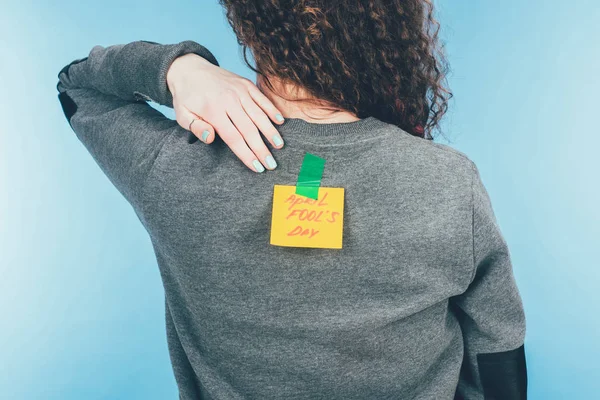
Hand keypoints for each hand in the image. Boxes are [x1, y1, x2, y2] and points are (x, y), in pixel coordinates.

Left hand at [166, 53, 284, 172]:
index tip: (257, 167)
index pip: (233, 137)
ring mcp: (239, 91)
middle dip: (261, 149)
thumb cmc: (187, 97)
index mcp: (212, 110)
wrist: (189, 68)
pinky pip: (262, 98)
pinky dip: (272, 110)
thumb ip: (195, 127)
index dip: (246, 154)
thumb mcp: (182, 115)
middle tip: (272, 164)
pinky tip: (280, 122)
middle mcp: (228, 100)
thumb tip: (210, 138)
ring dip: (270, 131)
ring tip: (279, 146)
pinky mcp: (246, 84)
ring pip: (259, 115)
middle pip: (249, 129)